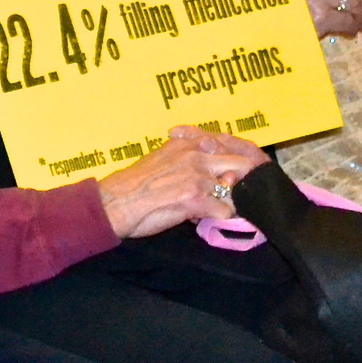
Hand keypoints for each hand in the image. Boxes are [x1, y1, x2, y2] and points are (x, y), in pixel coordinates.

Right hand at [96, 126, 269, 238]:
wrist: (117, 202)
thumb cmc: (133, 184)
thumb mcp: (161, 159)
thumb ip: (187, 159)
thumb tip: (210, 169)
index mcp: (186, 143)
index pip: (226, 144)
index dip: (237, 160)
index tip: (236, 174)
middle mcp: (196, 155)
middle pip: (240, 164)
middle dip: (245, 180)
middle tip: (241, 194)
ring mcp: (198, 177)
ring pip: (233, 190)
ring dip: (228, 202)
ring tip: (214, 209)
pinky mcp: (196, 199)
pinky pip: (225, 211)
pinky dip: (218, 218)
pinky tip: (205, 218)